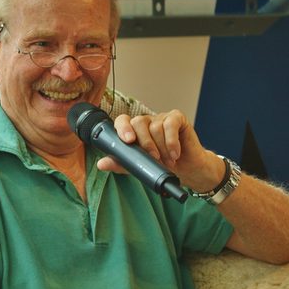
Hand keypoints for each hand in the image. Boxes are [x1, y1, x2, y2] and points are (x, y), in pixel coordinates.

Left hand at [97, 110, 224, 192]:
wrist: (188, 170)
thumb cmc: (162, 165)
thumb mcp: (139, 166)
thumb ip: (121, 163)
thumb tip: (101, 164)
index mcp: (134, 131)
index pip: (122, 121)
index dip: (122, 128)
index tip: (128, 140)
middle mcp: (146, 122)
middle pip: (138, 122)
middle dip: (145, 143)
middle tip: (154, 159)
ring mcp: (161, 118)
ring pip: (155, 127)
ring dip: (162, 147)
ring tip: (167, 161)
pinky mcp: (177, 118)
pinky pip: (170, 125)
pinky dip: (172, 141)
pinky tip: (175, 153)